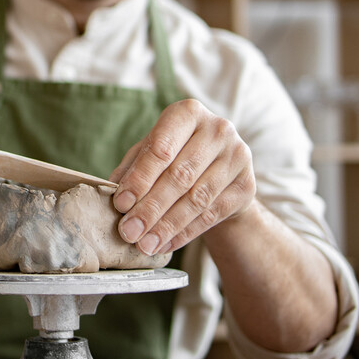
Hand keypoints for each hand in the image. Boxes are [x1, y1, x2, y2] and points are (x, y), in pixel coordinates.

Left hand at [108, 99, 255, 254]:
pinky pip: (212, 215)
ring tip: (144, 244)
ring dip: (167, 226)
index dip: (140, 178)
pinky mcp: (247, 186)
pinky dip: (184, 233)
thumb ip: (133, 166)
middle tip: (129, 232)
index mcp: (188, 113)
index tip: (121, 204)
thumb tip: (111, 189)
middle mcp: (218, 130)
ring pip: (197, 199)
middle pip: (180, 176)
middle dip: (150, 208)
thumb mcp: (152, 152)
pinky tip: (164, 245)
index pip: (161, 148)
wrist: (222, 171)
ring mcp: (237, 157)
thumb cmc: (177, 155)